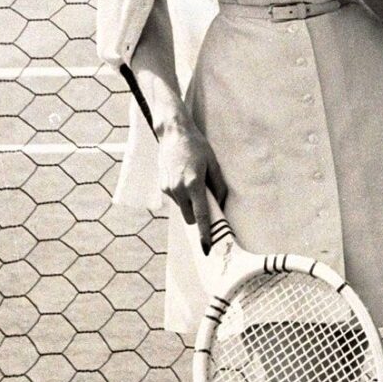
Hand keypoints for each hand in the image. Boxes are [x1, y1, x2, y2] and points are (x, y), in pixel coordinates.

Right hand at [156, 116, 227, 254]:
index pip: (200, 216)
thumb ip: (218, 186)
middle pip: (190, 217)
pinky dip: (182, 195)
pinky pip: (175, 199)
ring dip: (189, 203)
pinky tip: (184, 177)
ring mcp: (168, 189)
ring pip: (182, 208)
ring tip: (194, 181)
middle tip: (205, 200)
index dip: (204, 233)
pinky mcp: (162, 186)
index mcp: (194, 184)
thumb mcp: (213, 163)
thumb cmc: (197, 146)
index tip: (207, 248)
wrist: (173, 134)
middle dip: (197, 215)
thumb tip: (220, 204)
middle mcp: (179, 189)